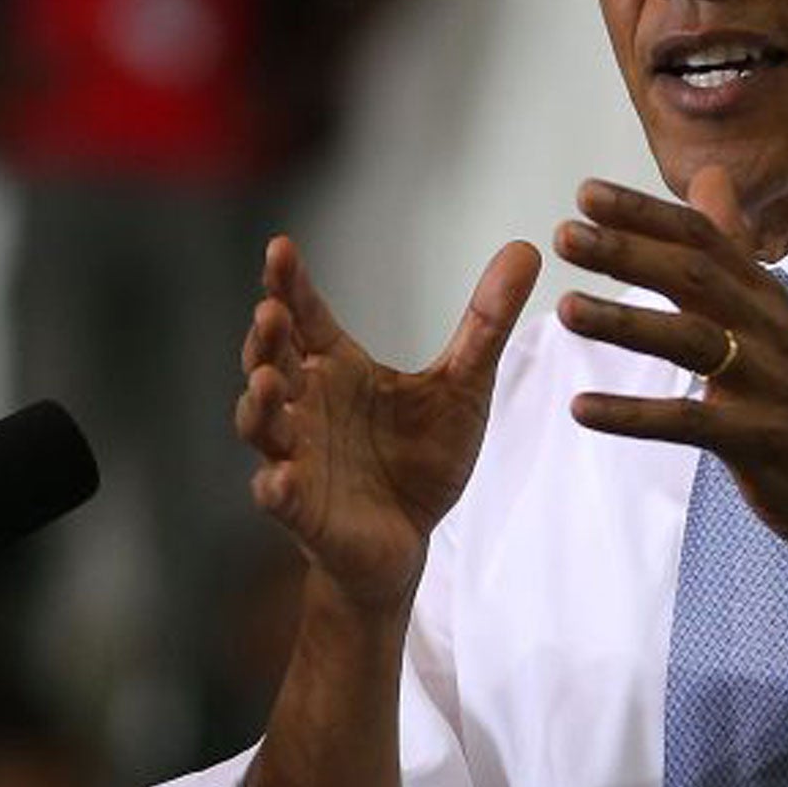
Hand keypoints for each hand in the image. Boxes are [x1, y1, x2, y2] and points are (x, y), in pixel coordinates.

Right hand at [237, 234, 541, 608]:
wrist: (411, 539)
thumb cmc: (423, 457)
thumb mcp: (464, 385)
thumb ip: (486, 321)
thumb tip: (527, 247)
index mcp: (337, 368)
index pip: (306, 317)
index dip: (289, 284)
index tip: (281, 247)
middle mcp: (306, 406)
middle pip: (272, 362)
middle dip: (267, 338)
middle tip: (271, 310)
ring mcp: (298, 457)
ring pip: (263, 424)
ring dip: (260, 403)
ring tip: (268, 380)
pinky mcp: (304, 510)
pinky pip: (279, 496)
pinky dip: (275, 487)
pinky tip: (277, 479)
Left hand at [554, 167, 787, 591]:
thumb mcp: (768, 315)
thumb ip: (732, 248)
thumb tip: (711, 176)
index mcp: (763, 298)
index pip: (704, 238)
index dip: (647, 213)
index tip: (587, 194)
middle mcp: (769, 330)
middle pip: (695, 277)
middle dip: (629, 253)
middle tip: (566, 237)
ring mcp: (768, 384)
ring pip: (691, 341)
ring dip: (626, 322)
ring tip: (567, 310)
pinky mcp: (759, 439)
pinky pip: (689, 422)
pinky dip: (633, 416)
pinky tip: (582, 409)